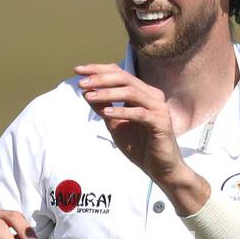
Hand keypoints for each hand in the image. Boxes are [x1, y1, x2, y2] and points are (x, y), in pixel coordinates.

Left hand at [75, 63, 183, 184]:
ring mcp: (159, 108)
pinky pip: (139, 113)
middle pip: (124, 78)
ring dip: (108, 93)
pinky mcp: (161, 123)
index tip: (77, 71)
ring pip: (131, 92)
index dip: (98, 70)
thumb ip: (104, 107)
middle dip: (100, 79)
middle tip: (81, 83)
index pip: (119, 73)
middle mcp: (153, 96)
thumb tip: (86, 91)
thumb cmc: (139, 146)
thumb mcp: (115, 124)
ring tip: (89, 96)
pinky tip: (106, 113)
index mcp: (143, 93)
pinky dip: (121, 111)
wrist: (159, 168)